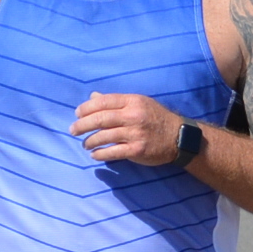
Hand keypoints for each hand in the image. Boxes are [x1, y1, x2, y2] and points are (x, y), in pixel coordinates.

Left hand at [69, 91, 183, 165]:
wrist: (180, 137)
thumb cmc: (156, 118)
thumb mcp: (139, 103)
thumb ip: (115, 101)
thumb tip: (92, 97)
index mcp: (132, 101)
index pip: (103, 102)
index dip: (86, 108)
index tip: (77, 114)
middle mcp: (133, 116)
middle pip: (100, 119)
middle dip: (82, 125)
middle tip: (73, 130)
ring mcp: (135, 134)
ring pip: (104, 136)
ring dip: (90, 141)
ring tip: (84, 144)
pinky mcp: (137, 150)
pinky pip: (113, 152)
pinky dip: (100, 154)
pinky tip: (94, 154)